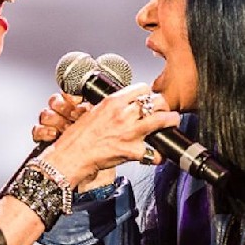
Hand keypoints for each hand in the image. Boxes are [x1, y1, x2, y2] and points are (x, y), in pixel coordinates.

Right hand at [37, 83, 179, 189]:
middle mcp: (124, 115)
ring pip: (162, 120)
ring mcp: (130, 133)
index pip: (141, 88)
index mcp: (113, 102)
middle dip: (162, 104)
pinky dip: (157, 155)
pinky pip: (155, 153)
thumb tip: (126, 106)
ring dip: (171, 120)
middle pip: (156, 101)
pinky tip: (157, 154)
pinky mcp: (133, 151)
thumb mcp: (94, 112)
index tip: (148, 97)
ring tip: (172, 121)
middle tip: (164, 109)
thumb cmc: (78, 137)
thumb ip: (113, 107)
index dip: (147, 93)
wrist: (72, 155)